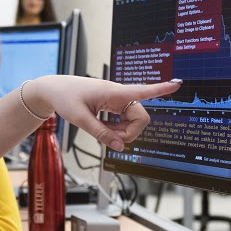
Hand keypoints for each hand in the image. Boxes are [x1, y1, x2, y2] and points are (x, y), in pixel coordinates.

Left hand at [22, 75, 180, 150]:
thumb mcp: (80, 119)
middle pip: (140, 117)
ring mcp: (117, 100)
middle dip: (130, 132)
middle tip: (109, 139)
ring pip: (132, 121)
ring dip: (121, 132)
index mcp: (114, 92)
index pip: (143, 91)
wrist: (53, 90)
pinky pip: (123, 121)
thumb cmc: (65, 97)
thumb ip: (100, 134)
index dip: (161, 89)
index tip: (178, 83)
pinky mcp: (113, 105)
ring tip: (101, 131)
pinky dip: (115, 129)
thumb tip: (119, 147)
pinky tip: (103, 128)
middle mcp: (119, 95)